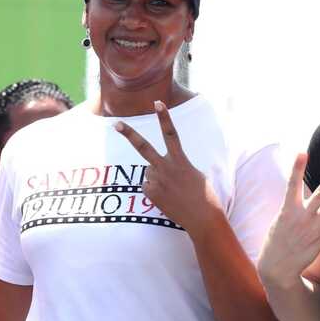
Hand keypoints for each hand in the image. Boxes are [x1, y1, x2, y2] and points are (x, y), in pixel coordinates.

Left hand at [115, 101, 222, 235]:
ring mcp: (156, 181)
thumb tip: (154, 170)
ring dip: (158, 178)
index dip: (164, 117)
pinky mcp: (150, 193)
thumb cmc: (203, 195)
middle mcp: (166, 168)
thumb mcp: (194, 173)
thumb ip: (174, 166)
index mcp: (180, 160)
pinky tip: (168, 198)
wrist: (202, 218)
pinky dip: (156, 190)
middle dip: (129, 134)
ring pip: (150, 172)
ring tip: (173, 190)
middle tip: (116, 124)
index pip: (171, 134)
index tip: (157, 103)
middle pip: (144, 147)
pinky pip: (148, 186)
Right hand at [258, 153, 319, 287]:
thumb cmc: (278, 240)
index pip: (292, 184)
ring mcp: (314, 227)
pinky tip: (318, 228)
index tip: (301, 153)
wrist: (279, 266)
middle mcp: (302, 217)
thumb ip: (297, 206)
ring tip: (317, 213)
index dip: (297, 167)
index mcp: (287, 210)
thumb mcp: (281, 220)